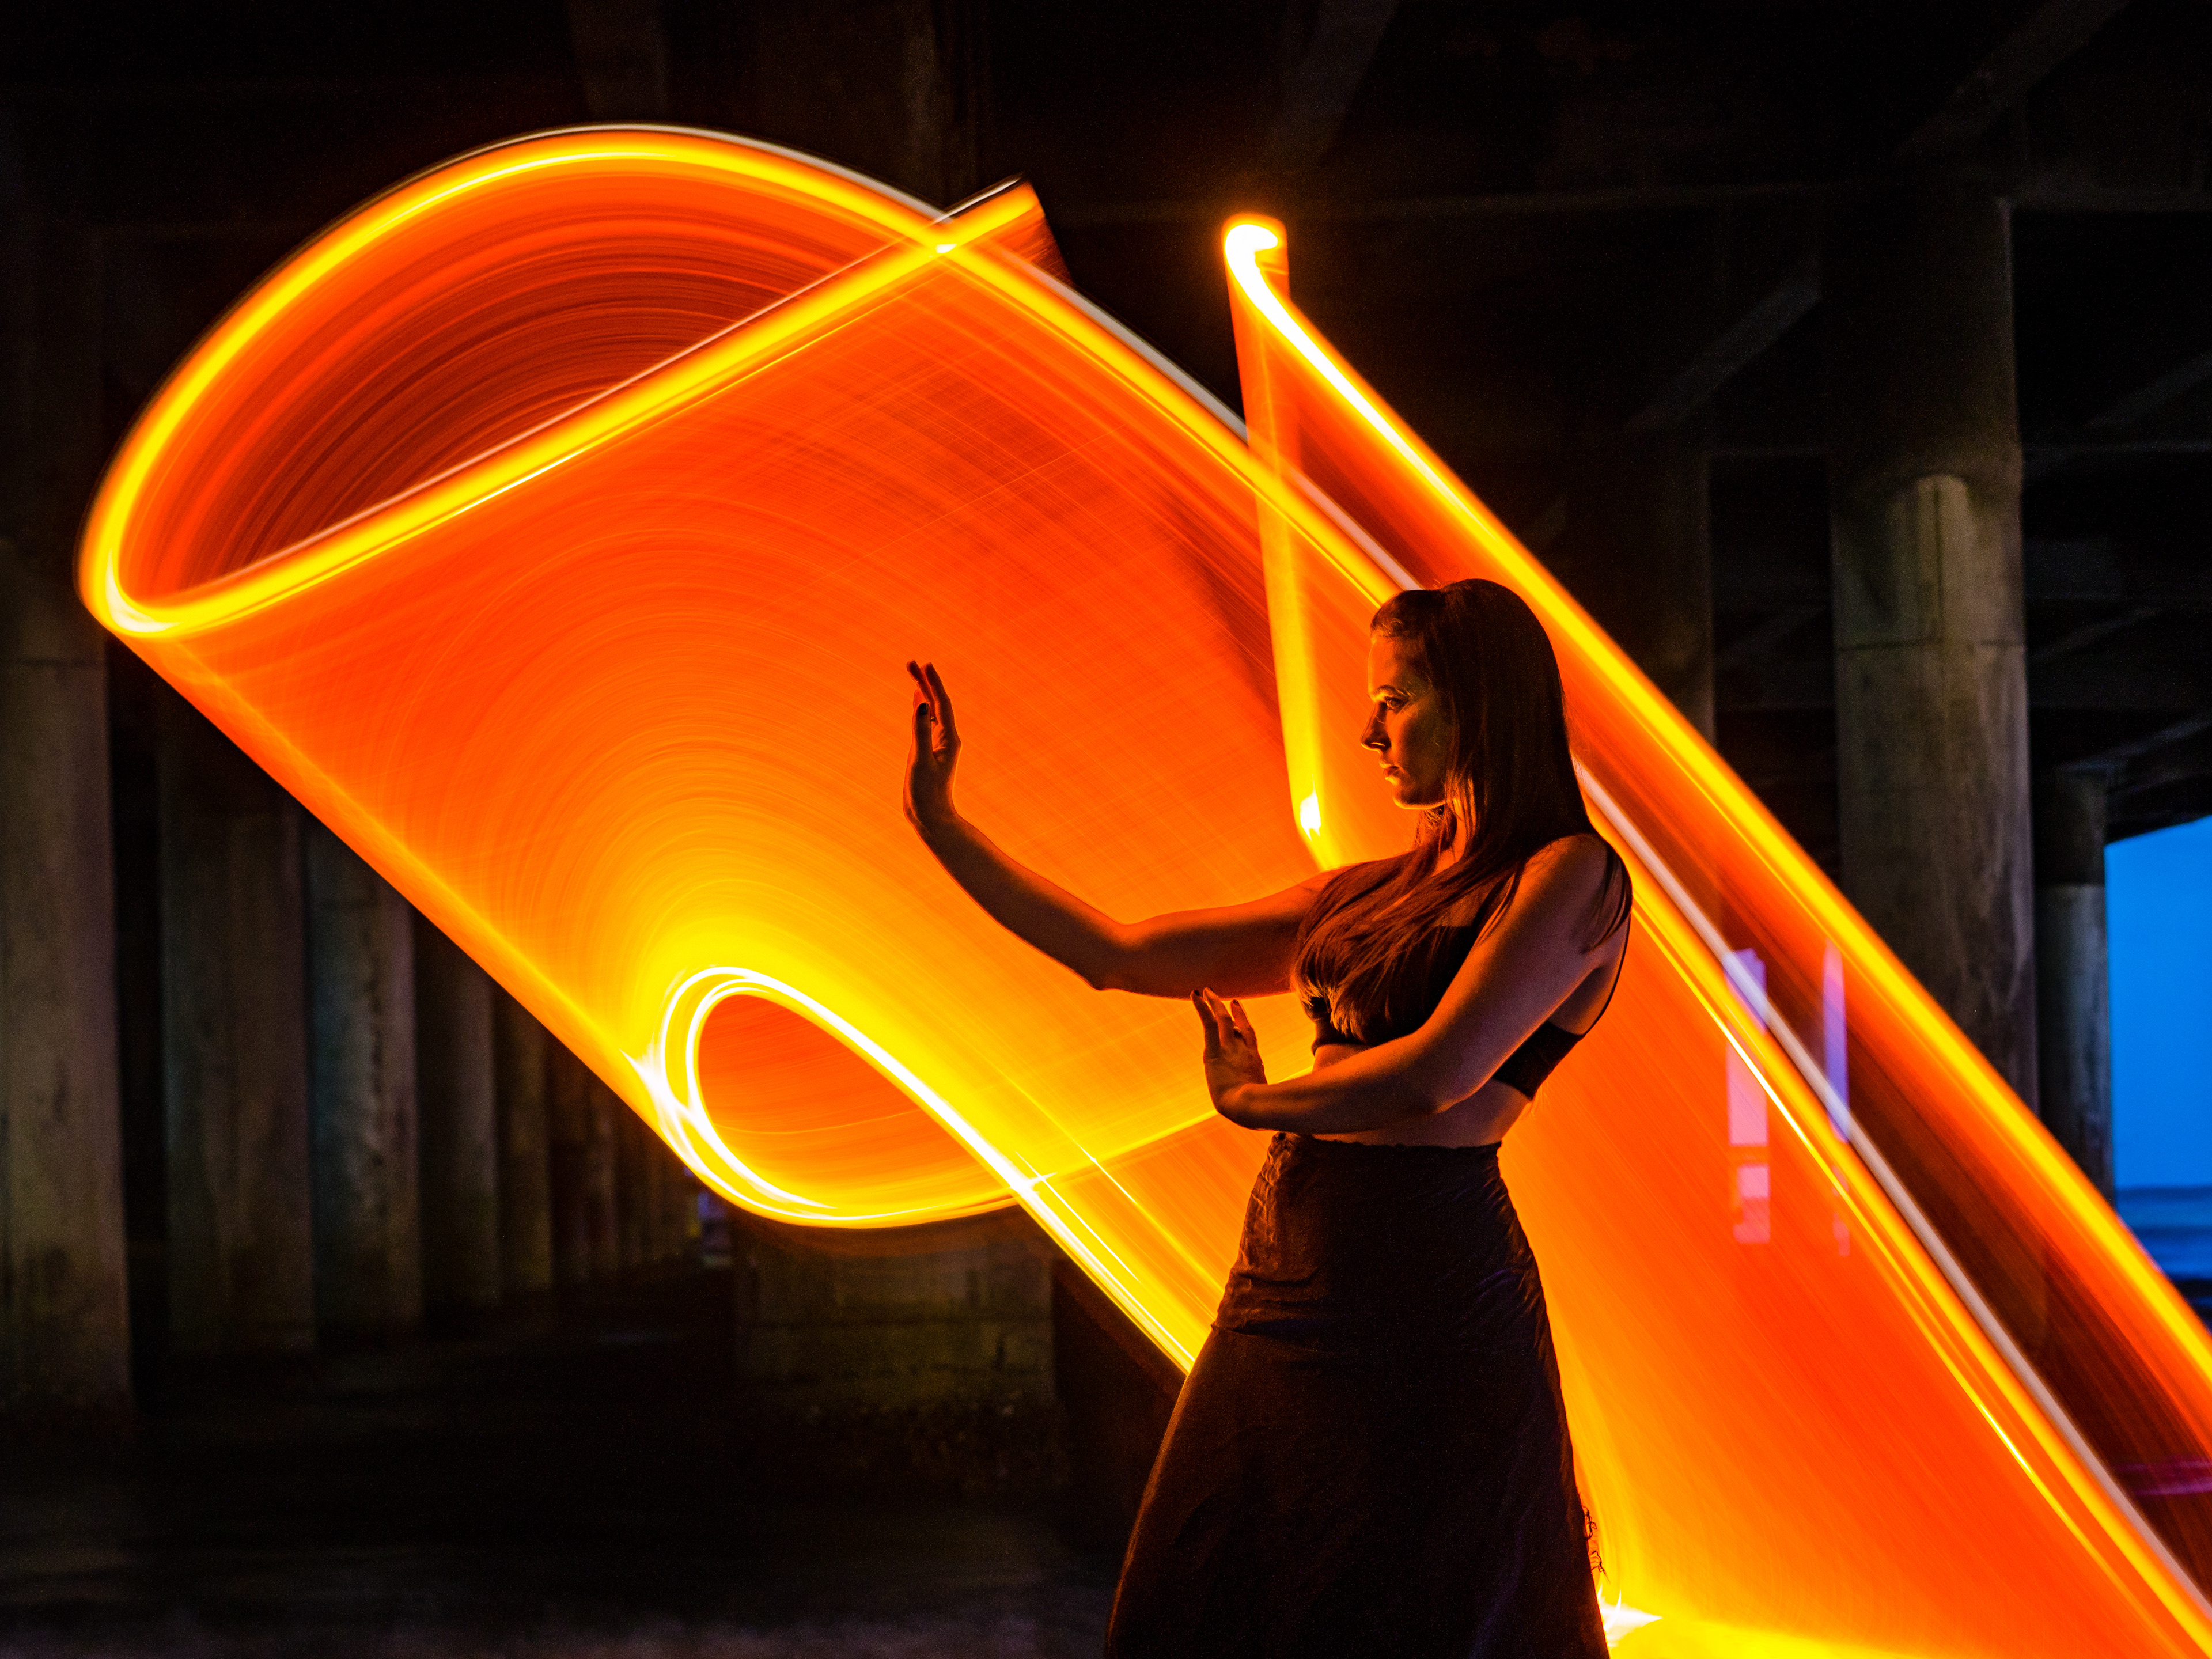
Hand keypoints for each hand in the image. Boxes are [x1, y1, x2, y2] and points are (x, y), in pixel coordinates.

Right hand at [905, 659, 960, 835]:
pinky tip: (916, 699)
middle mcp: (946, 738)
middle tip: (912, 662)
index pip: (942, 703)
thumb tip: (921, 702)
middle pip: (936, 703)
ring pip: (930, 711)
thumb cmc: (927, 794)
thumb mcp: (921, 761)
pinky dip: (920, 708)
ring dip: (922, 691)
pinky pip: (925, 723)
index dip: (934, 683)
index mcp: (949, 739)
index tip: (926, 664)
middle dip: (925, 682)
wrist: (930, 818)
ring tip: (913, 672)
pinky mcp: (927, 751)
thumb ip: (920, 731)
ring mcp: (937, 744)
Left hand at [1194, 987, 1267, 1124]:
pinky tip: (1195, 995)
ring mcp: (1230, 1049)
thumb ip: (1274, 1101)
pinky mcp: (1216, 1050)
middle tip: (1224, 999)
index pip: (1248, 1036)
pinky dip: (1202, 1007)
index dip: (1243, 1022)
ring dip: (1213, 1004)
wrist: (1248, 1109)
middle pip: (1238, 1025)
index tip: (1237, 1009)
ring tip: (1205, 991)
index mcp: (1254, 1062)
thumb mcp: (1266, 1105)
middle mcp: (1243, 1051)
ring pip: (1222, 1019)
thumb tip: (1282, 1108)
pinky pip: (1208, 1023)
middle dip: (1230, 1012)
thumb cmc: (1257, 1113)